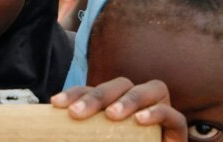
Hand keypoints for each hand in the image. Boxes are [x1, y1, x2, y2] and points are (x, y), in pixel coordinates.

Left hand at [51, 77, 186, 141]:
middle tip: (76, 114)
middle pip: (119, 85)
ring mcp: (160, 112)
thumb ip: (78, 135)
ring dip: (128, 99)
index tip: (56, 103)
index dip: (75, 92)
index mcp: (114, 104)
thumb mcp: (93, 140)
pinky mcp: (177, 128)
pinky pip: (172, 114)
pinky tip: (139, 121)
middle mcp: (137, 103)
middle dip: (96, 96)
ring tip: (111, 115)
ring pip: (150, 89)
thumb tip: (46, 132)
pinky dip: (156, 113)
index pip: (94, 90)